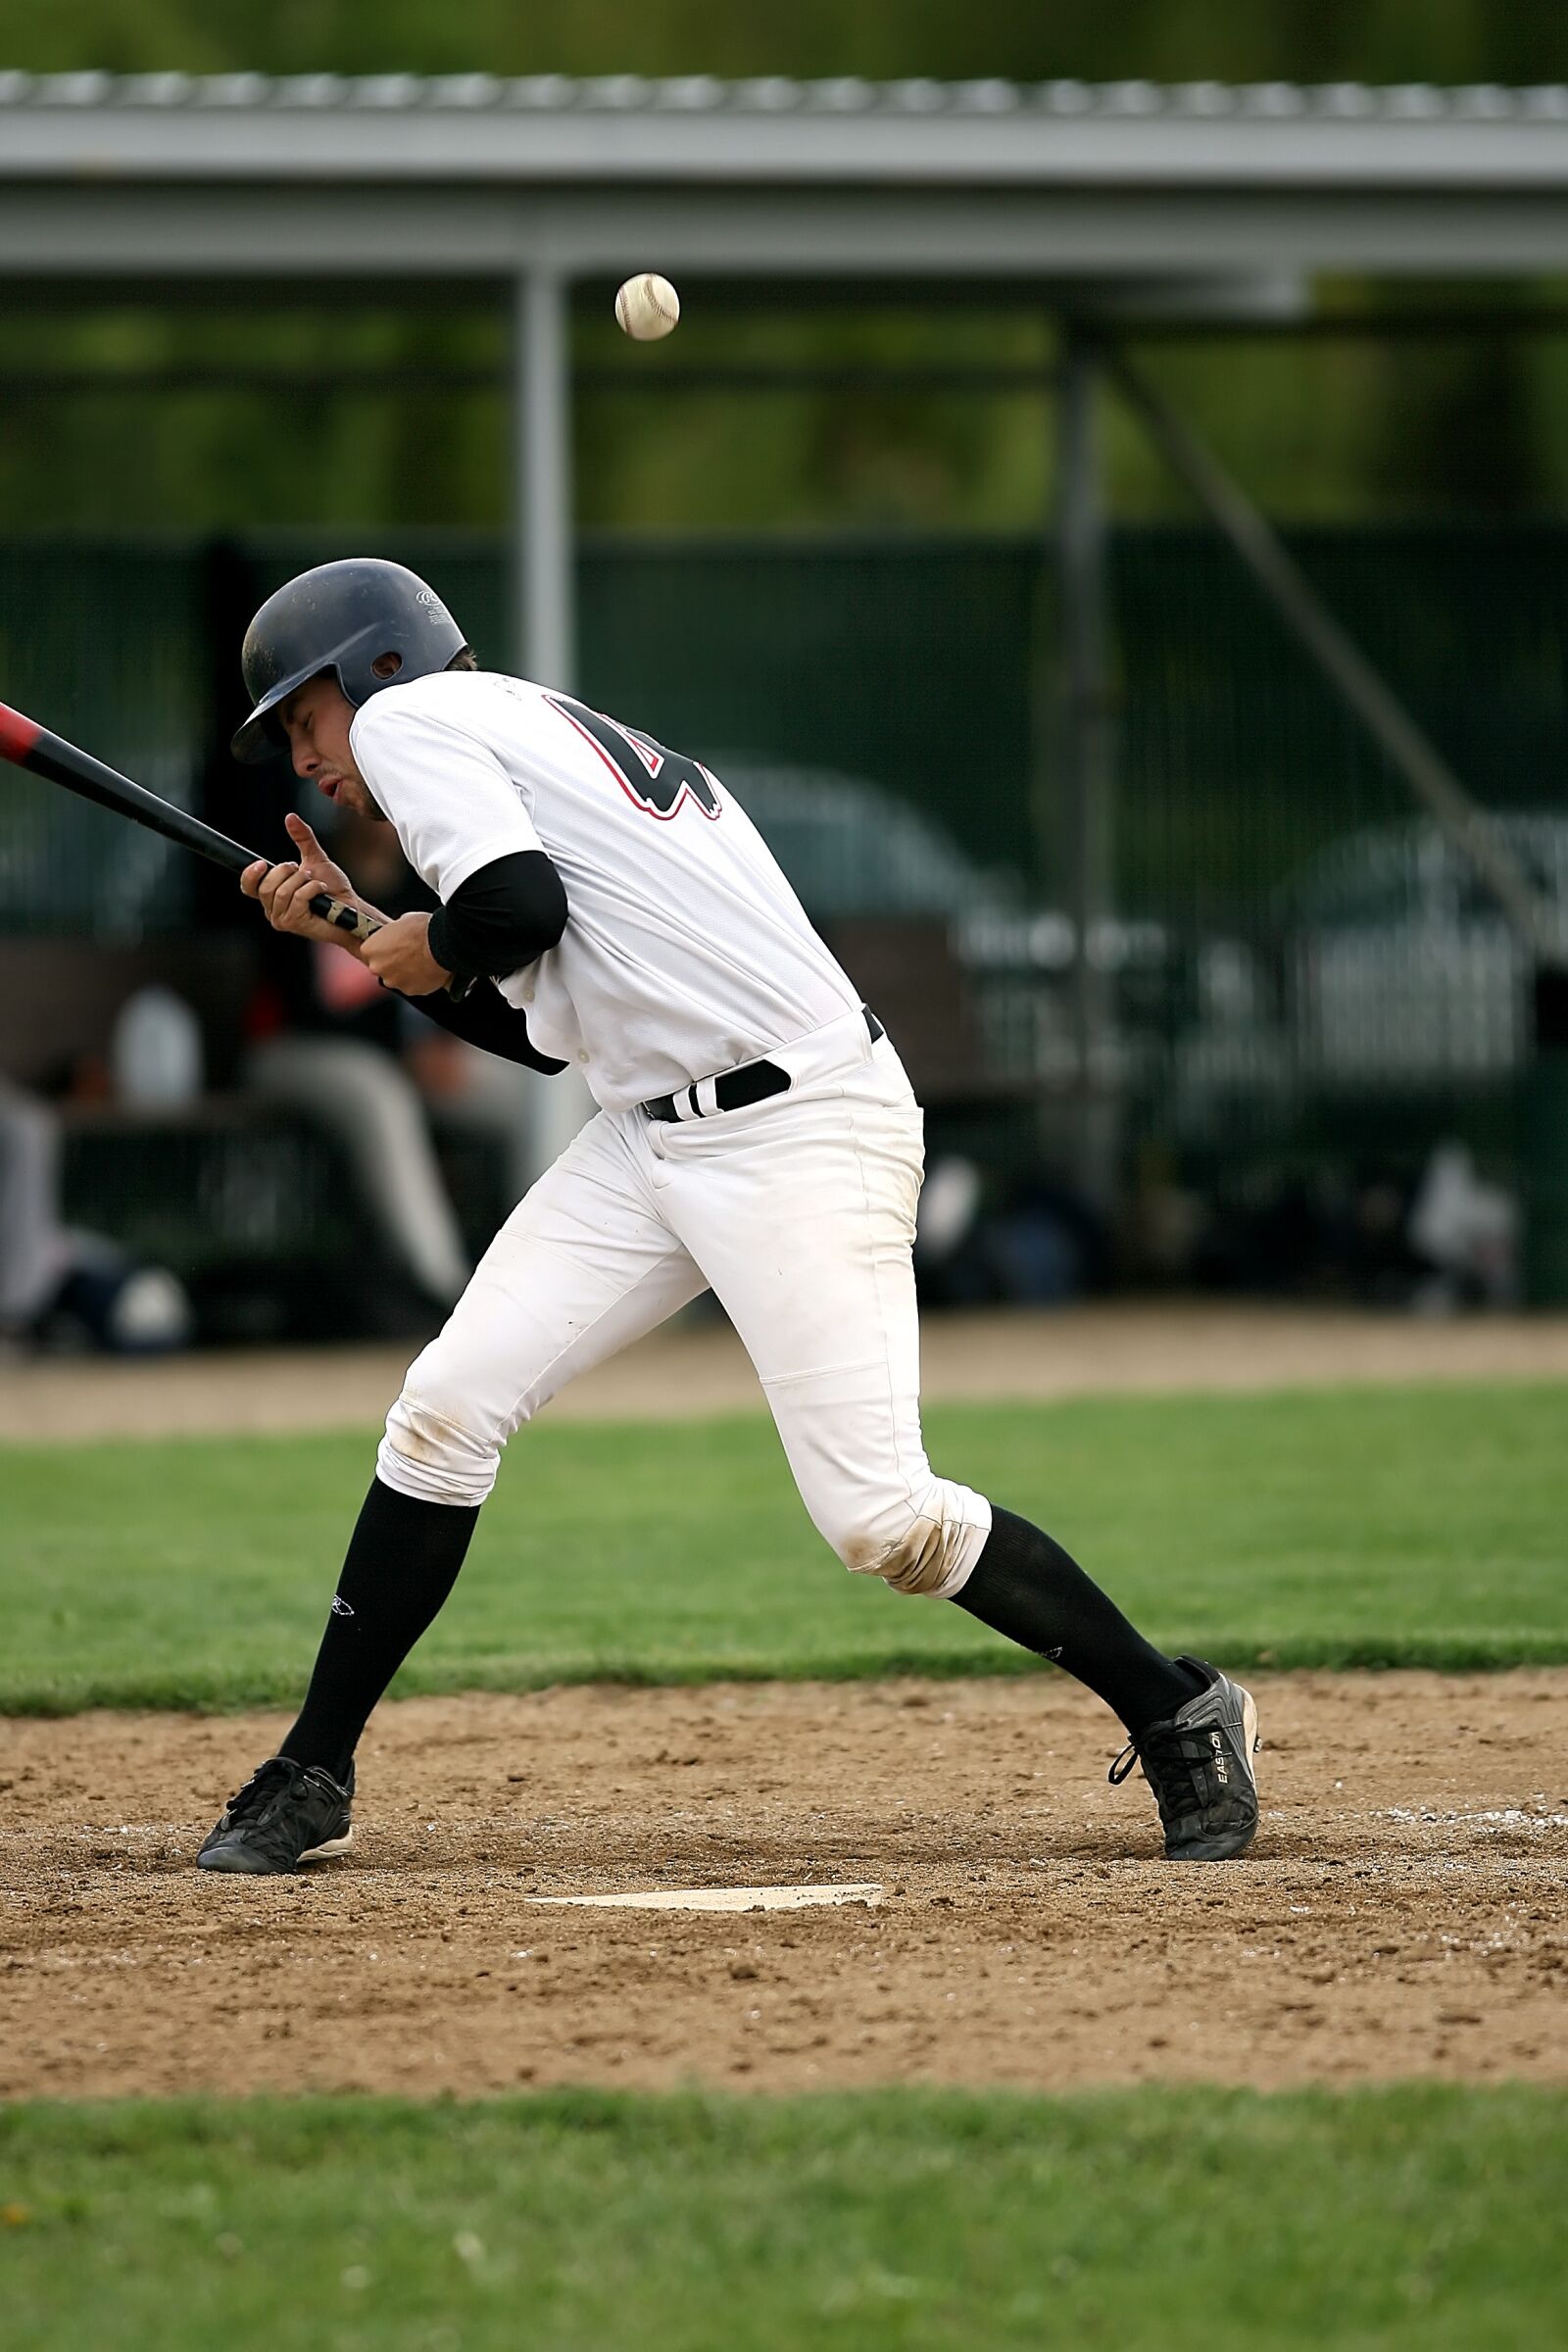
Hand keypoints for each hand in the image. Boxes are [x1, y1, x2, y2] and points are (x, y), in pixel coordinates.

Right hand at [240, 812, 364, 944]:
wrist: (350, 907)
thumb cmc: (333, 889)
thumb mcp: (315, 859)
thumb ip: (302, 839)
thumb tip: (290, 817)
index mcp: (272, 895)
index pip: (248, 887)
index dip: (250, 874)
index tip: (262, 863)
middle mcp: (272, 909)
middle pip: (265, 886)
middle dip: (287, 872)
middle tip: (305, 873)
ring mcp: (282, 919)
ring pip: (282, 892)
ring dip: (303, 881)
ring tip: (315, 883)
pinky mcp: (294, 923)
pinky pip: (297, 898)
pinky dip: (312, 889)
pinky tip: (321, 891)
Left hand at [360, 912, 451, 997]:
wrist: (444, 943)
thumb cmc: (422, 929)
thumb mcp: (400, 922)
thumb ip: (391, 934)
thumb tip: (396, 936)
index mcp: (370, 949)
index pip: (360, 949)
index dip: (371, 947)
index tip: (375, 946)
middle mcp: (377, 968)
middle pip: (380, 966)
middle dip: (390, 961)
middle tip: (405, 952)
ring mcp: (393, 981)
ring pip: (396, 978)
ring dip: (404, 972)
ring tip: (419, 961)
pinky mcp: (410, 990)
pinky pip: (411, 986)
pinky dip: (417, 980)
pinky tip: (427, 969)